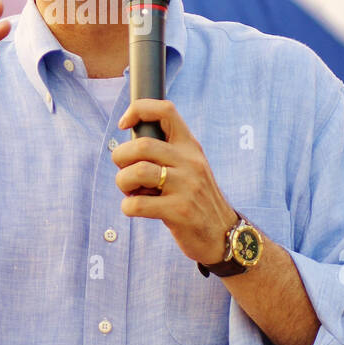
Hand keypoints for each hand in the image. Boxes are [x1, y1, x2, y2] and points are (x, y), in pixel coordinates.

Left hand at [112, 98, 237, 265]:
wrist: (223, 235)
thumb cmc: (196, 200)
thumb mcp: (190, 168)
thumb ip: (167, 154)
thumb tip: (126, 148)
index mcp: (190, 147)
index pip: (166, 110)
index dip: (138, 110)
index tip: (124, 125)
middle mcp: (190, 162)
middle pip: (141, 145)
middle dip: (120, 157)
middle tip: (125, 171)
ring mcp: (186, 187)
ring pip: (137, 172)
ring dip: (123, 182)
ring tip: (131, 192)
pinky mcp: (179, 212)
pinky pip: (137, 204)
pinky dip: (128, 207)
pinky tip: (135, 209)